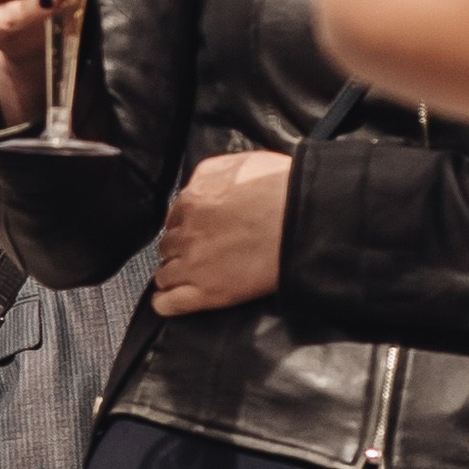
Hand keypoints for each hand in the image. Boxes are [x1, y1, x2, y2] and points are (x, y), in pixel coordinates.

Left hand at [153, 148, 292, 317]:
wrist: (304, 222)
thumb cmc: (283, 191)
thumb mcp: (240, 164)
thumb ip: (211, 172)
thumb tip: (196, 183)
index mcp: (193, 200)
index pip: (174, 218)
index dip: (186, 227)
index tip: (197, 233)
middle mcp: (186, 233)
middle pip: (169, 246)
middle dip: (180, 250)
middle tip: (199, 255)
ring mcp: (193, 265)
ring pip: (165, 274)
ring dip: (173, 275)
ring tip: (188, 279)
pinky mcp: (207, 293)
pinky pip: (168, 303)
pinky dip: (166, 303)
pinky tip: (169, 301)